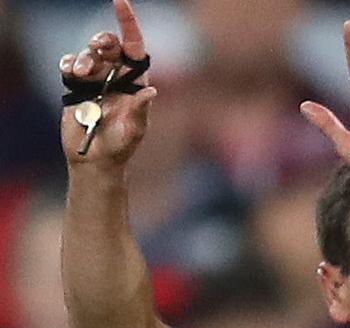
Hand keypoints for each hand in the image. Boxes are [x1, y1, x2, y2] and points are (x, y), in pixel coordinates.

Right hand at [60, 0, 156, 166]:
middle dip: (102, 40)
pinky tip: (70, 73)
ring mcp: (95, 80)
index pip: (134, 46)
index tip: (120, 2)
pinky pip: (69, 65)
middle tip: (97, 48)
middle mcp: (116, 77)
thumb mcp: (134, 131)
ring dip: (83, 57)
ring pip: (88, 54)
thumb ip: (140, 111)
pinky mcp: (76, 87)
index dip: (128, 23)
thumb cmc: (120, 147)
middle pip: (109, 45)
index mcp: (135, 81)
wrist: (95, 160)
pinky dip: (68, 64)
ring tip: (81, 73)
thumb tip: (151, 91)